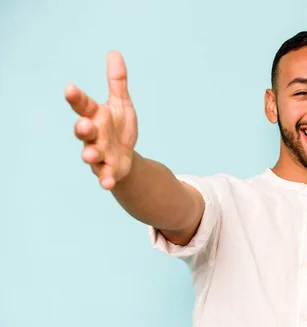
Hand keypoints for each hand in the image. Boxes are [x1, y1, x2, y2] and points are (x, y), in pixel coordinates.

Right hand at [65, 50, 137, 189]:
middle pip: (83, 131)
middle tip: (84, 124)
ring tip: (91, 155)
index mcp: (95, 116)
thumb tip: (114, 53)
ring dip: (90, 155)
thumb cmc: (118, 128)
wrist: (126, 157)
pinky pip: (105, 176)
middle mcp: (93, 135)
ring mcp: (99, 154)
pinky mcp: (108, 170)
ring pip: (90, 154)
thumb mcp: (121, 103)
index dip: (76, 98)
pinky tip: (108, 183)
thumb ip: (117, 82)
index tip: (70, 88)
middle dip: (82, 128)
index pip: (83, 105)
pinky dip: (106, 179)